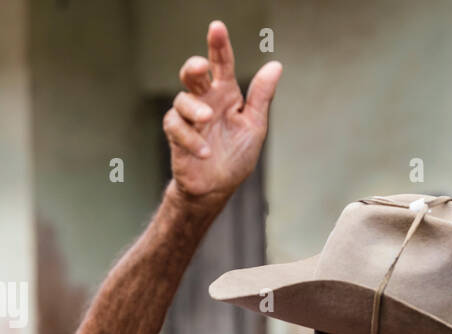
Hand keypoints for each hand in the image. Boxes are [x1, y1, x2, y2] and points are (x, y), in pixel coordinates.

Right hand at [164, 20, 281, 203]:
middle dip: (194, 67)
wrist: (217, 188)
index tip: (217, 27)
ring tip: (208, 120)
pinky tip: (204, 151)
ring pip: (182, 99)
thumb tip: (275, 66)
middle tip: (201, 68)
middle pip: (193, 74)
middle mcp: (206, 101)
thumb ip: (261, 96)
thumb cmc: (236, 156)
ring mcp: (190, 117)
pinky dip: (190, 138)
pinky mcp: (176, 134)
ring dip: (195, 109)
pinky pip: (175, 126)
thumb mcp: (254, 126)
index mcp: (226, 95)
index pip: (222, 65)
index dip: (219, 46)